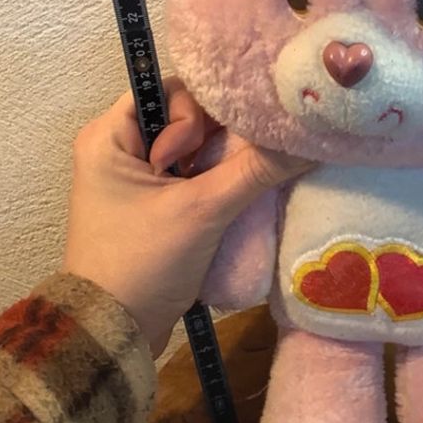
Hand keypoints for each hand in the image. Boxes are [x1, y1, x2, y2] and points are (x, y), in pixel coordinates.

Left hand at [62, 78, 312, 354]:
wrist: (114, 333)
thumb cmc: (145, 261)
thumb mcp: (203, 211)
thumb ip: (256, 170)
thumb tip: (312, 138)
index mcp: (110, 135)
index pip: (169, 89)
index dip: (203, 109)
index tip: (222, 141)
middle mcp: (119, 147)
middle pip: (186, 118)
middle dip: (219, 138)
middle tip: (238, 163)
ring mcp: (137, 177)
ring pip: (195, 148)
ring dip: (223, 161)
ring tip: (243, 178)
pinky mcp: (154, 202)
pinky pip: (194, 175)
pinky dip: (218, 179)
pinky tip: (241, 190)